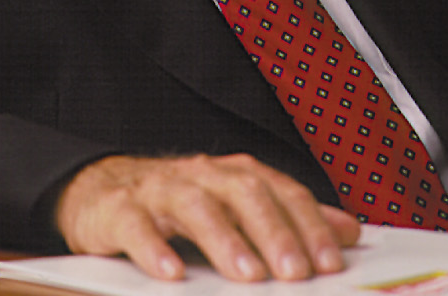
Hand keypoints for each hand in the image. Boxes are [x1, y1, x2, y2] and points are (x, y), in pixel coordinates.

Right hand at [55, 153, 360, 281]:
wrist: (100, 188)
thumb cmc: (177, 204)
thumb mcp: (237, 207)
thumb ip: (290, 218)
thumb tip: (347, 231)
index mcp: (235, 174)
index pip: (282, 192)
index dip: (309, 224)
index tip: (330, 261)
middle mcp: (202, 175)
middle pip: (244, 193)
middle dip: (274, 232)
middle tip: (295, 272)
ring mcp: (159, 189)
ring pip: (195, 205)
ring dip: (223, 240)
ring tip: (246, 274)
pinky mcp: (118, 209)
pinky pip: (136, 225)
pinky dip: (154, 248)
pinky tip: (172, 274)